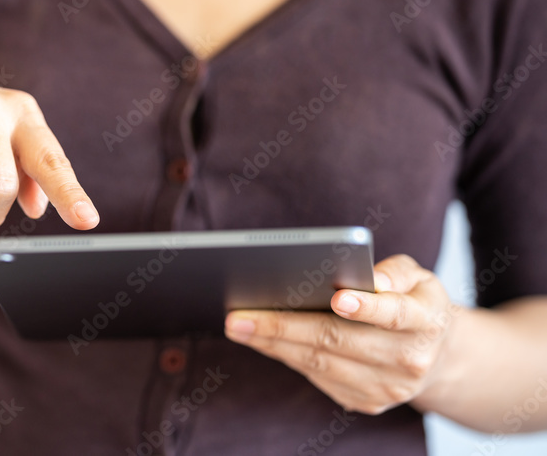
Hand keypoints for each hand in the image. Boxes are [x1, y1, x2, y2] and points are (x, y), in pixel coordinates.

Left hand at [224, 254, 458, 414]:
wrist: (435, 355)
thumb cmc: (414, 302)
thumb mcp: (418, 277)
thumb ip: (395, 271)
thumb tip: (370, 277)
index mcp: (426, 321)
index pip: (395, 314)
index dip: (367, 307)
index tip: (338, 299)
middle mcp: (409, 360)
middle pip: (338, 341)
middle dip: (284, 326)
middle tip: (240, 317)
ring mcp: (387, 387)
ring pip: (320, 363)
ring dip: (274, 344)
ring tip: (239, 327)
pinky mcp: (366, 402)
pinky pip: (316, 377)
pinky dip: (285, 356)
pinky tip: (261, 340)